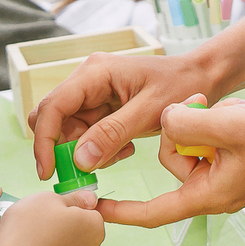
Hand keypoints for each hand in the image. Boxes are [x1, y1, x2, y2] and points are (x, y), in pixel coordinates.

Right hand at [0, 191, 104, 245]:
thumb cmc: (28, 231)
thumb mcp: (48, 199)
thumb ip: (74, 198)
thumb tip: (90, 199)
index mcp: (94, 226)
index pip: (88, 210)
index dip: (67, 207)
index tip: (50, 210)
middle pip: (79, 231)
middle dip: (63, 227)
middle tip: (38, 224)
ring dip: (55, 245)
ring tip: (31, 243)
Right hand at [29, 50, 215, 177]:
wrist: (200, 78)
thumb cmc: (179, 85)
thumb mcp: (148, 111)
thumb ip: (113, 133)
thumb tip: (79, 160)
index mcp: (94, 72)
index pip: (52, 106)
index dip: (44, 141)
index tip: (48, 172)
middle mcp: (87, 80)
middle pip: (53, 119)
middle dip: (64, 149)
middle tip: (85, 172)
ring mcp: (93, 94)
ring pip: (69, 131)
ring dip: (87, 151)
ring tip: (122, 153)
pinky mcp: (101, 108)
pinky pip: (87, 135)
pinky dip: (100, 149)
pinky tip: (127, 147)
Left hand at [98, 96, 244, 227]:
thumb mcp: (226, 125)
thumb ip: (184, 125)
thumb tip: (164, 122)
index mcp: (209, 196)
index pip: (153, 213)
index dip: (121, 211)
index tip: (92, 209)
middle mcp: (214, 191)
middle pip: (172, 162)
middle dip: (182, 132)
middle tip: (209, 111)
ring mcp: (227, 176)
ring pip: (189, 146)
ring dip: (203, 123)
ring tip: (230, 113)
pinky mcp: (236, 161)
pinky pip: (209, 141)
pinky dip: (217, 123)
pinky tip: (239, 116)